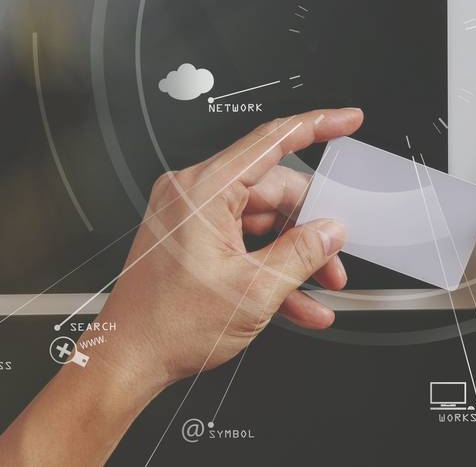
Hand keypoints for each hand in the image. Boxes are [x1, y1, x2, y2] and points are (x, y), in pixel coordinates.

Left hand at [0, 108, 359, 466]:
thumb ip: (300, 254)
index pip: (270, 141)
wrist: (129, 358)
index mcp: (203, 191)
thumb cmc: (168, 326)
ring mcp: (189, 215)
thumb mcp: (252, 291)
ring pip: (262, 220)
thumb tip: (330, 231)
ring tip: (320, 287)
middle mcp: (192, 193)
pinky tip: (297, 301)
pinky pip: (242, 240)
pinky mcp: (190, 237)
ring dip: (294, 254)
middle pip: (272, 191)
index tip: (346, 119)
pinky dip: (269, 266)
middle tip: (334, 259)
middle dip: (310, 227)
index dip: (316, 125)